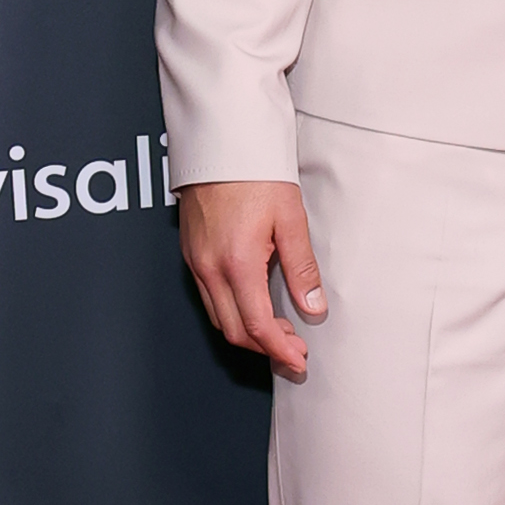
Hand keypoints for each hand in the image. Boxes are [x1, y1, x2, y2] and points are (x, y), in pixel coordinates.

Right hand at [179, 180, 325, 377]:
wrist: (221, 143)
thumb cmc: (256, 174)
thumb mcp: (290, 220)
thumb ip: (302, 268)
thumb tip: (314, 308)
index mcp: (236, 263)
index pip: (257, 326)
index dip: (280, 350)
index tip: (298, 360)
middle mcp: (209, 268)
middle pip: (233, 330)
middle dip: (265, 348)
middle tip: (295, 351)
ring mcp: (195, 262)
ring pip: (218, 317)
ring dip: (248, 333)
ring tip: (280, 333)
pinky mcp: (191, 254)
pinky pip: (209, 298)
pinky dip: (232, 313)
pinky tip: (255, 307)